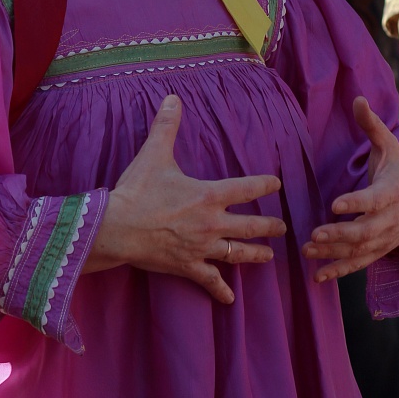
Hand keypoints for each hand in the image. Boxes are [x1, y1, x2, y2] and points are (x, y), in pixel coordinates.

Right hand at [84, 95, 284, 303]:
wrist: (116, 228)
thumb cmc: (137, 191)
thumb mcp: (153, 154)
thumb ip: (166, 126)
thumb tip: (173, 97)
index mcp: (209, 195)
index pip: (247, 188)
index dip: (264, 185)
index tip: (276, 184)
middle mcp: (212, 224)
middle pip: (251, 226)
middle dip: (269, 227)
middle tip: (282, 228)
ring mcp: (202, 248)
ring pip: (237, 254)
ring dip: (255, 255)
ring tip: (268, 257)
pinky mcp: (188, 266)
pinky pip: (210, 280)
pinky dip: (221, 290)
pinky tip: (230, 299)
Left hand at [304, 96, 398, 279]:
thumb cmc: (397, 171)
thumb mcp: (389, 146)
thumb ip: (372, 125)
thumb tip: (358, 98)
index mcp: (392, 192)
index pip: (375, 199)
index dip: (357, 203)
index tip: (335, 205)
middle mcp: (391, 219)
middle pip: (366, 230)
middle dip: (340, 233)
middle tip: (314, 233)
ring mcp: (386, 239)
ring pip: (360, 250)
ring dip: (334, 253)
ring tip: (308, 250)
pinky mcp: (378, 252)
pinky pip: (359, 265)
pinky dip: (339, 272)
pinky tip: (317, 276)